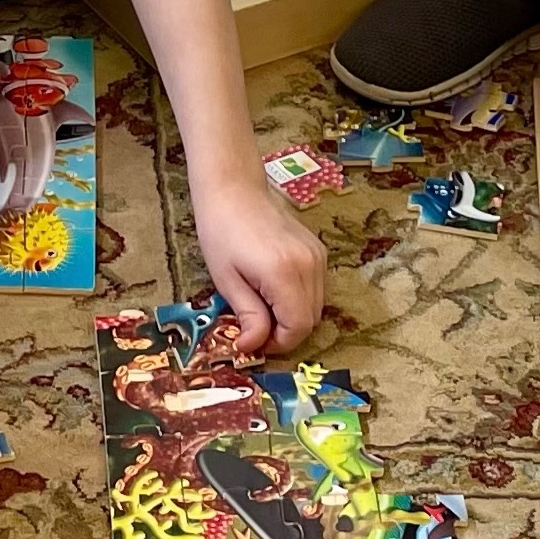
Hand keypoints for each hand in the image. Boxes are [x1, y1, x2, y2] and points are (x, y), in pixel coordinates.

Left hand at [188, 178, 328, 356]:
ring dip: (293, 317)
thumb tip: (252, 348)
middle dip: (286, 333)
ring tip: (263, 308)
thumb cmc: (221, 233)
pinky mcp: (318, 250)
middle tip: (256, 329)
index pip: (298, 327)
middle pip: (311, 320)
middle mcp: (309, 265)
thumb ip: (247, 316)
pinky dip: (300, 299)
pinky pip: (317, 289)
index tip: (255, 343)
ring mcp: (318, 256)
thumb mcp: (227, 280)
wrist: (234, 191)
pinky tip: (274, 291)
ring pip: (317, 306)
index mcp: (284, 273)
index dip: (278, 343)